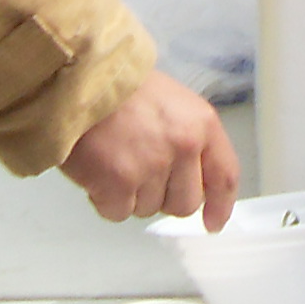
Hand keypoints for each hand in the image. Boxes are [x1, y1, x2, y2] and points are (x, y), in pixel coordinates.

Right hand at [59, 71, 239, 229]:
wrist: (80, 81)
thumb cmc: (122, 90)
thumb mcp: (174, 104)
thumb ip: (190, 139)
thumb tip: (195, 180)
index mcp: (202, 124)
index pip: (224, 176)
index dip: (220, 205)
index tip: (213, 222)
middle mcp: (184, 147)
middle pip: (185, 203)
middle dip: (163, 197)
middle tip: (139, 172)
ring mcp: (152, 166)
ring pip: (148, 209)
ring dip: (131, 195)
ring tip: (115, 160)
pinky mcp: (119, 183)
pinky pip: (118, 213)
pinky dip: (105, 200)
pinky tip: (98, 171)